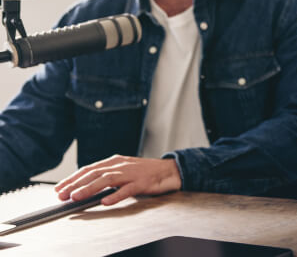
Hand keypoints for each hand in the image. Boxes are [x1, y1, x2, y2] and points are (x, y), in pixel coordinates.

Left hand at [54, 155, 181, 205]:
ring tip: (77, 197)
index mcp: (115, 162)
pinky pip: (127, 189)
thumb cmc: (146, 172)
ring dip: (90, 188)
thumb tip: (86, 186)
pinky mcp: (142, 182)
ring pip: (107, 180)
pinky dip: (115, 195)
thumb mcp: (124, 170)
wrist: (170, 170)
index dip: (73, 178)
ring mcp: (131, 173)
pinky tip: (106, 201)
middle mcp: (121, 165)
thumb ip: (108, 176)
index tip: (60, 188)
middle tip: (62, 194)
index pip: (89, 169)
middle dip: (75, 184)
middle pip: (94, 173)